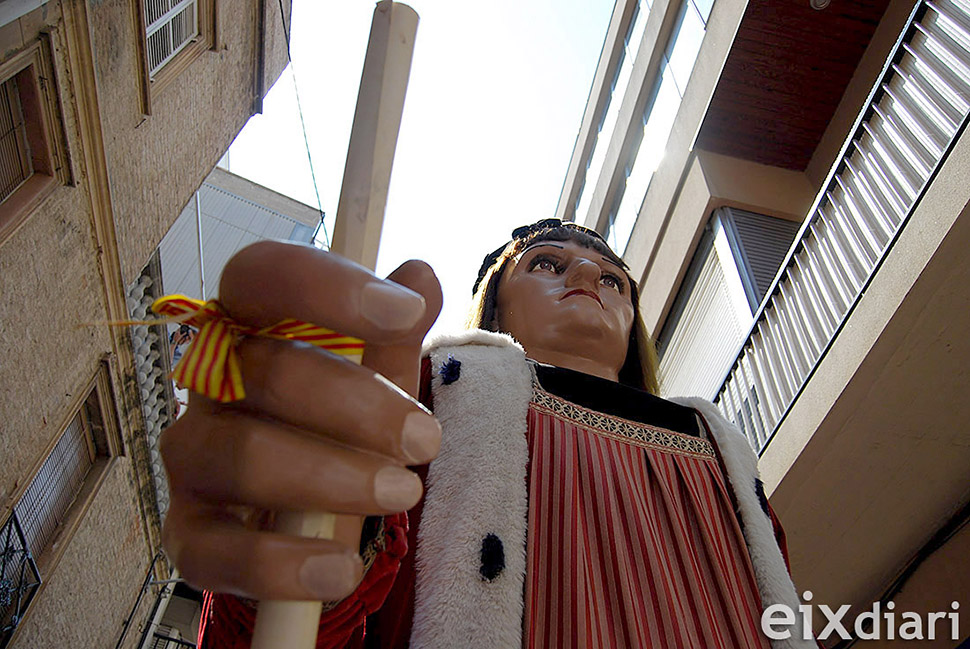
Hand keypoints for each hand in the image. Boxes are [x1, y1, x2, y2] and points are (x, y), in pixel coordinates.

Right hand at [159, 241, 442, 600]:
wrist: (299, 513)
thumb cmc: (336, 426)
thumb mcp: (375, 378)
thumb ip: (393, 334)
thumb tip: (419, 274)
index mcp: (249, 328)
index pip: (260, 277)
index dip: (327, 288)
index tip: (406, 312)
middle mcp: (209, 385)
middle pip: (265, 371)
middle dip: (358, 404)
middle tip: (425, 439)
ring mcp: (193, 458)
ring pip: (243, 455)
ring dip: (331, 477)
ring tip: (402, 493)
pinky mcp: (189, 534)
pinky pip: (217, 551)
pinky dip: (282, 565)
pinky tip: (341, 569)